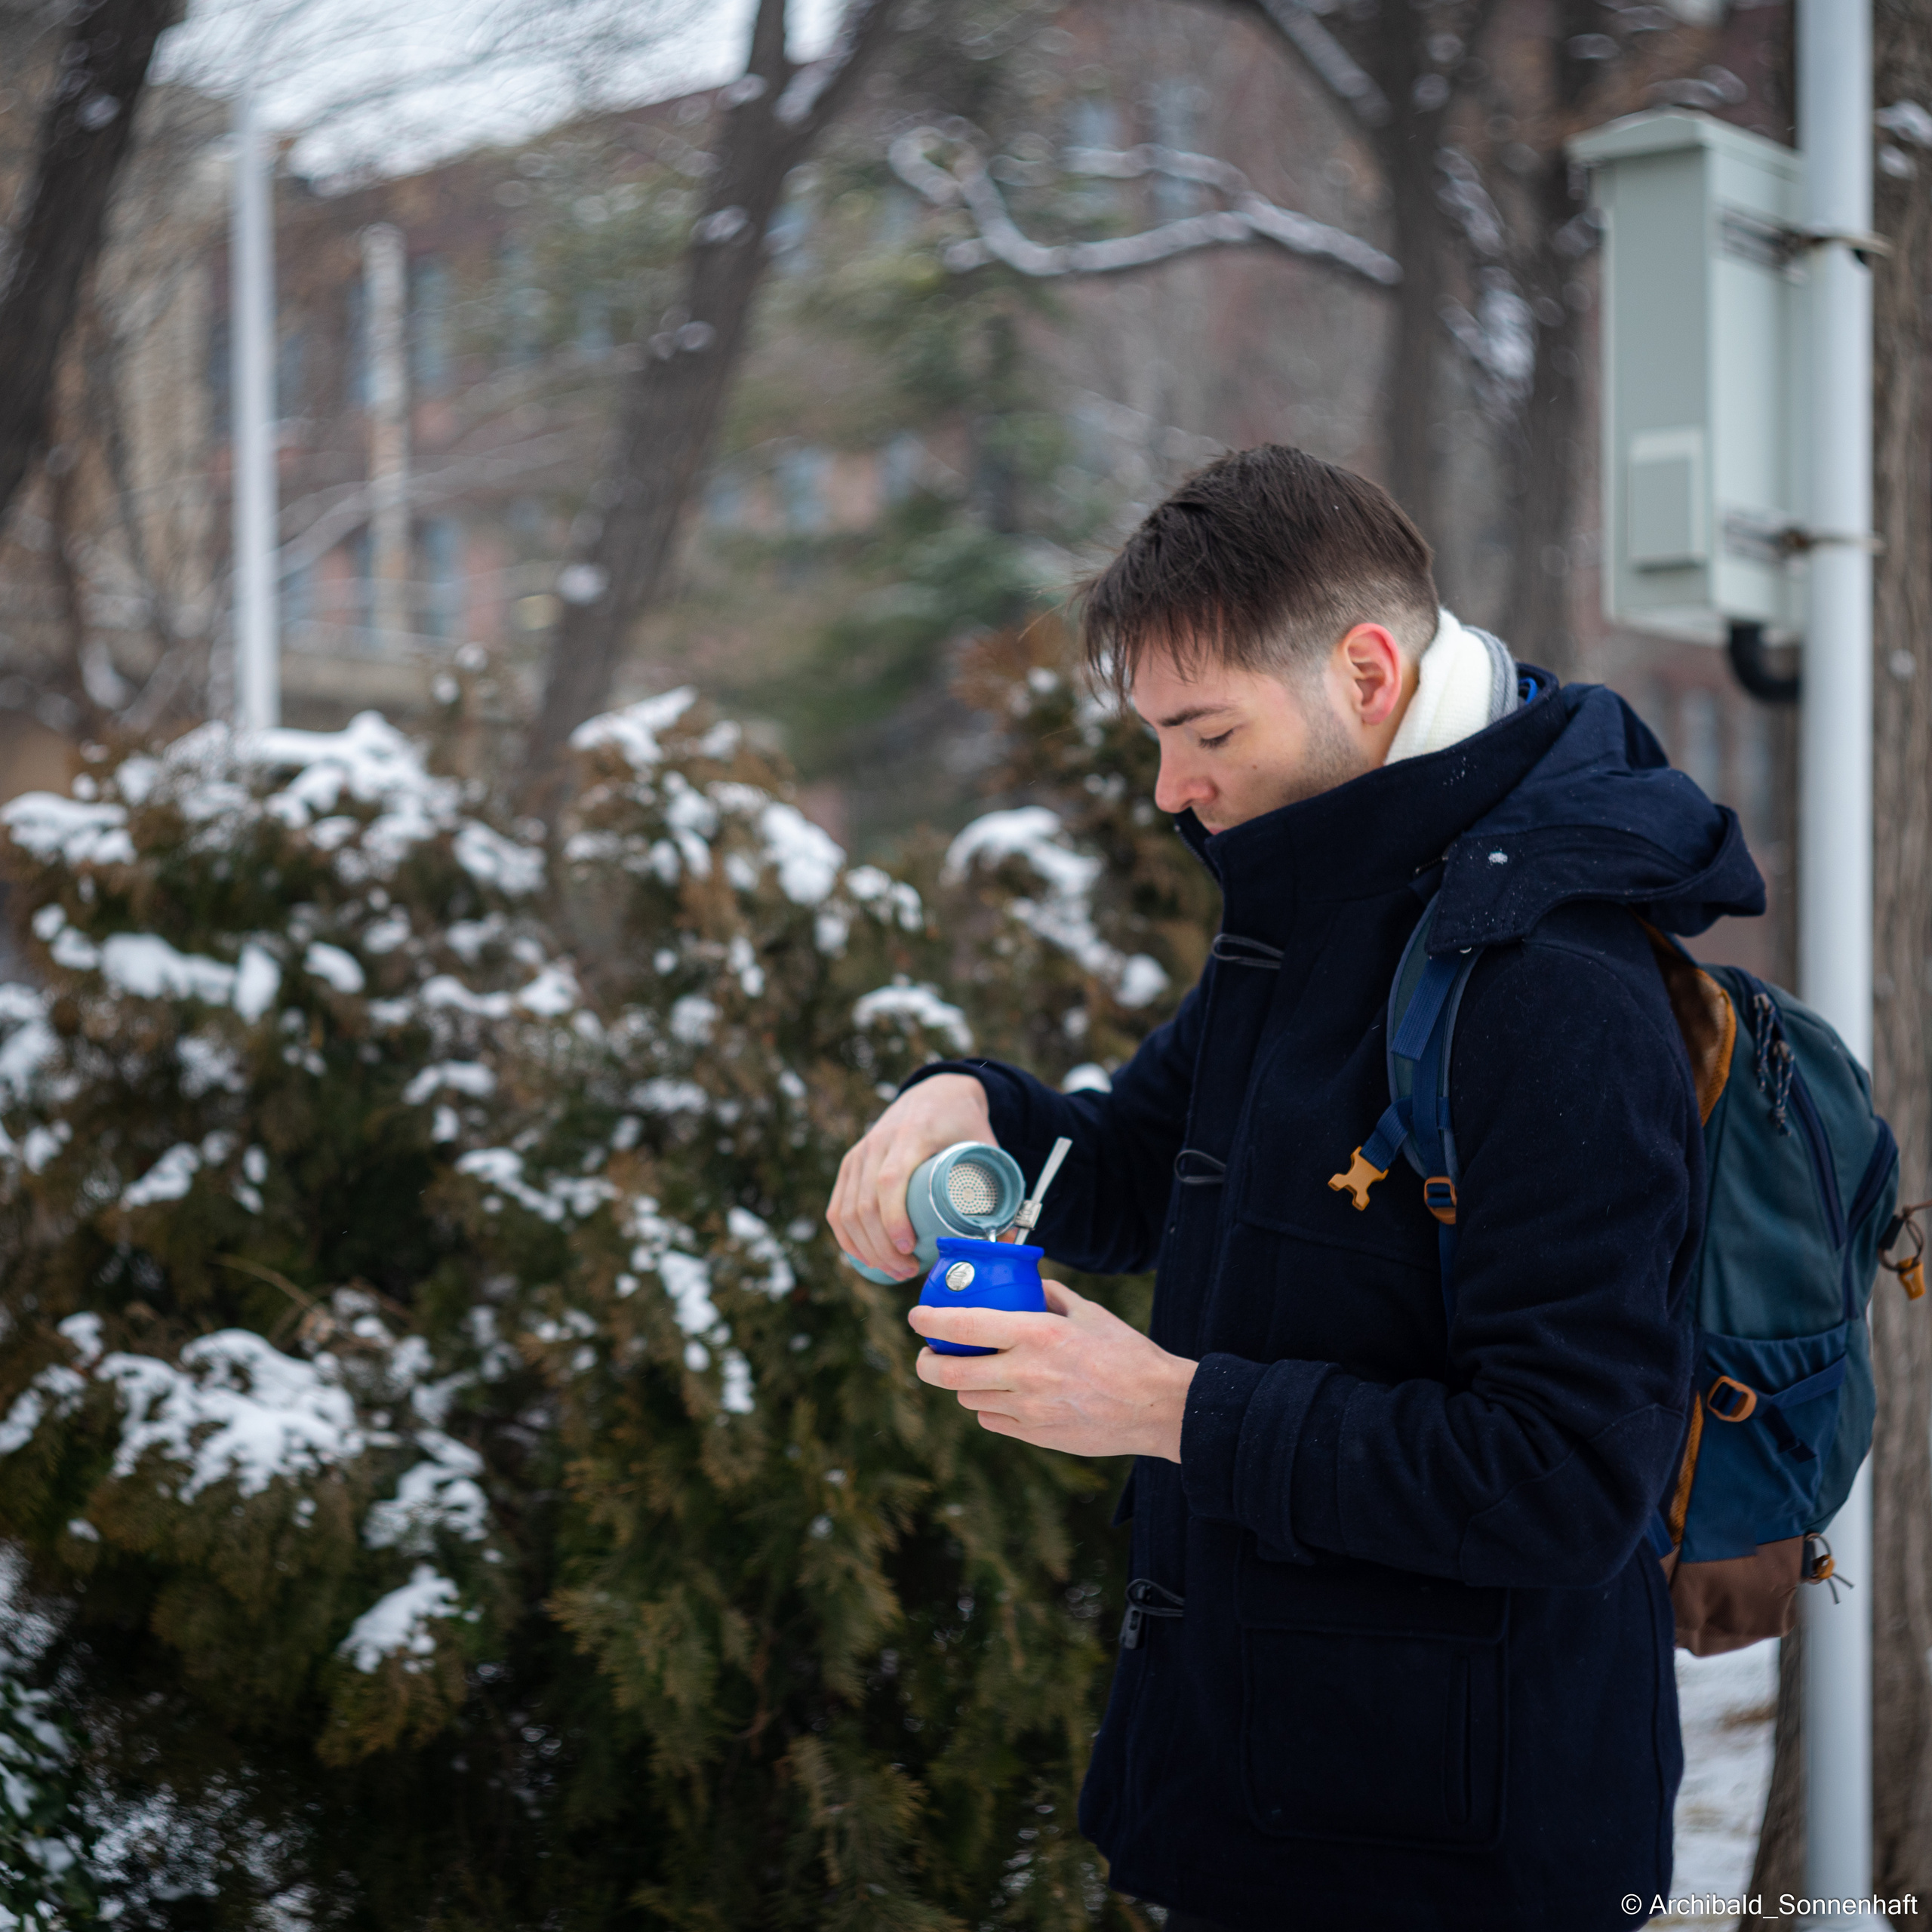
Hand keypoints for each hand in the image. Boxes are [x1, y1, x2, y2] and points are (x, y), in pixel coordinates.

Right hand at [827, 1073, 993, 1280]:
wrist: (936, 1092)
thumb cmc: (964, 1125)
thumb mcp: (987, 1149)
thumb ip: (1000, 1191)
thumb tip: (1009, 1243)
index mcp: (912, 1134)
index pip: (890, 1180)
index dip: (894, 1218)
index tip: (909, 1248)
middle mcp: (878, 1142)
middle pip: (865, 1203)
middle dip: (883, 1247)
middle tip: (908, 1271)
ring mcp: (860, 1152)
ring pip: (847, 1210)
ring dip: (867, 1248)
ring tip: (894, 1270)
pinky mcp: (851, 1163)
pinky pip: (837, 1207)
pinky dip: (847, 1237)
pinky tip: (864, 1257)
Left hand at [908, 1278, 1196, 1460]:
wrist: (1156, 1406)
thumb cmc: (1125, 1354)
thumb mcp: (1088, 1312)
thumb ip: (1049, 1296)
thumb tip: (1025, 1285)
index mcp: (1036, 1334)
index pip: (963, 1324)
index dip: (929, 1320)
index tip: (915, 1316)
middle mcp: (1024, 1373)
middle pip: (949, 1372)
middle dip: (926, 1363)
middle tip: (927, 1355)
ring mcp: (1027, 1409)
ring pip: (968, 1397)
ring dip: (965, 1383)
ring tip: (978, 1371)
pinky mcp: (1035, 1434)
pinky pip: (992, 1420)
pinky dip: (991, 1406)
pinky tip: (1006, 1395)